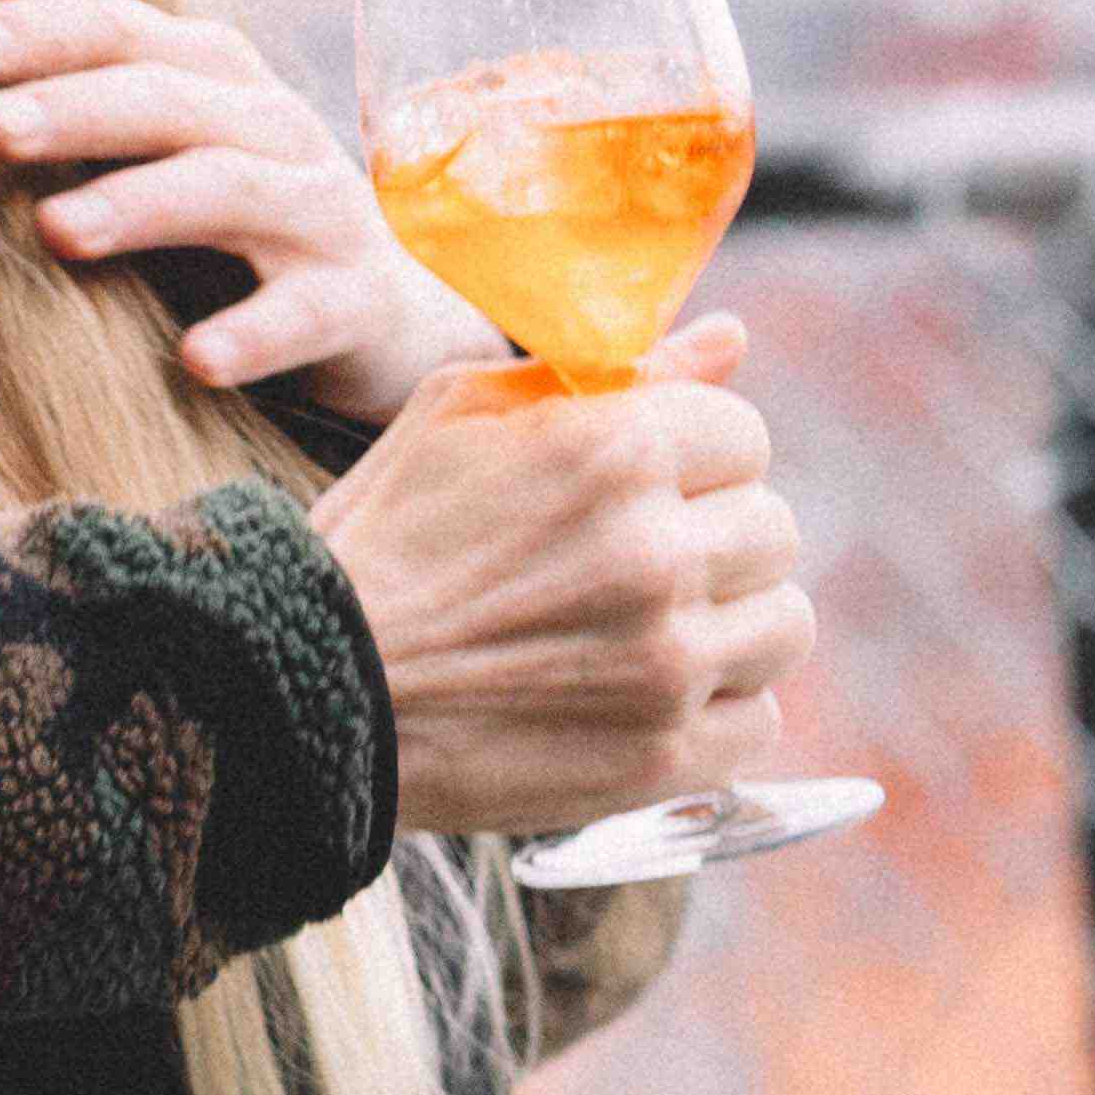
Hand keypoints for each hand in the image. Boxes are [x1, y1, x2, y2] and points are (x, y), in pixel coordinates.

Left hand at [0, 0, 497, 423]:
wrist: (380, 312)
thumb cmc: (234, 216)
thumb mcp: (155, 135)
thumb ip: (75, 65)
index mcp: (210, 75)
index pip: (120, 31)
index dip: (42, 33)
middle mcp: (270, 126)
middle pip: (168, 100)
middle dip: (75, 108)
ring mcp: (319, 210)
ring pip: (231, 190)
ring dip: (143, 203)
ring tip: (57, 229)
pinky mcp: (351, 300)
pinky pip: (303, 312)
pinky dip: (252, 332)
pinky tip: (194, 360)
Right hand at [306, 346, 811, 840]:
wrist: (309, 687)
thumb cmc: (384, 536)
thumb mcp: (465, 413)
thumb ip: (615, 373)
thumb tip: (733, 339)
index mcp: (613, 449)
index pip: (744, 437)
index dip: (690, 461)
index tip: (636, 492)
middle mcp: (655, 551)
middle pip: (773, 531)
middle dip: (710, 541)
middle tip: (626, 567)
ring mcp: (668, 661)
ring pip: (784, 626)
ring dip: (728, 628)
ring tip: (642, 633)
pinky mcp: (665, 755)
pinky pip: (762, 719)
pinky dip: (715, 712)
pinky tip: (640, 697)